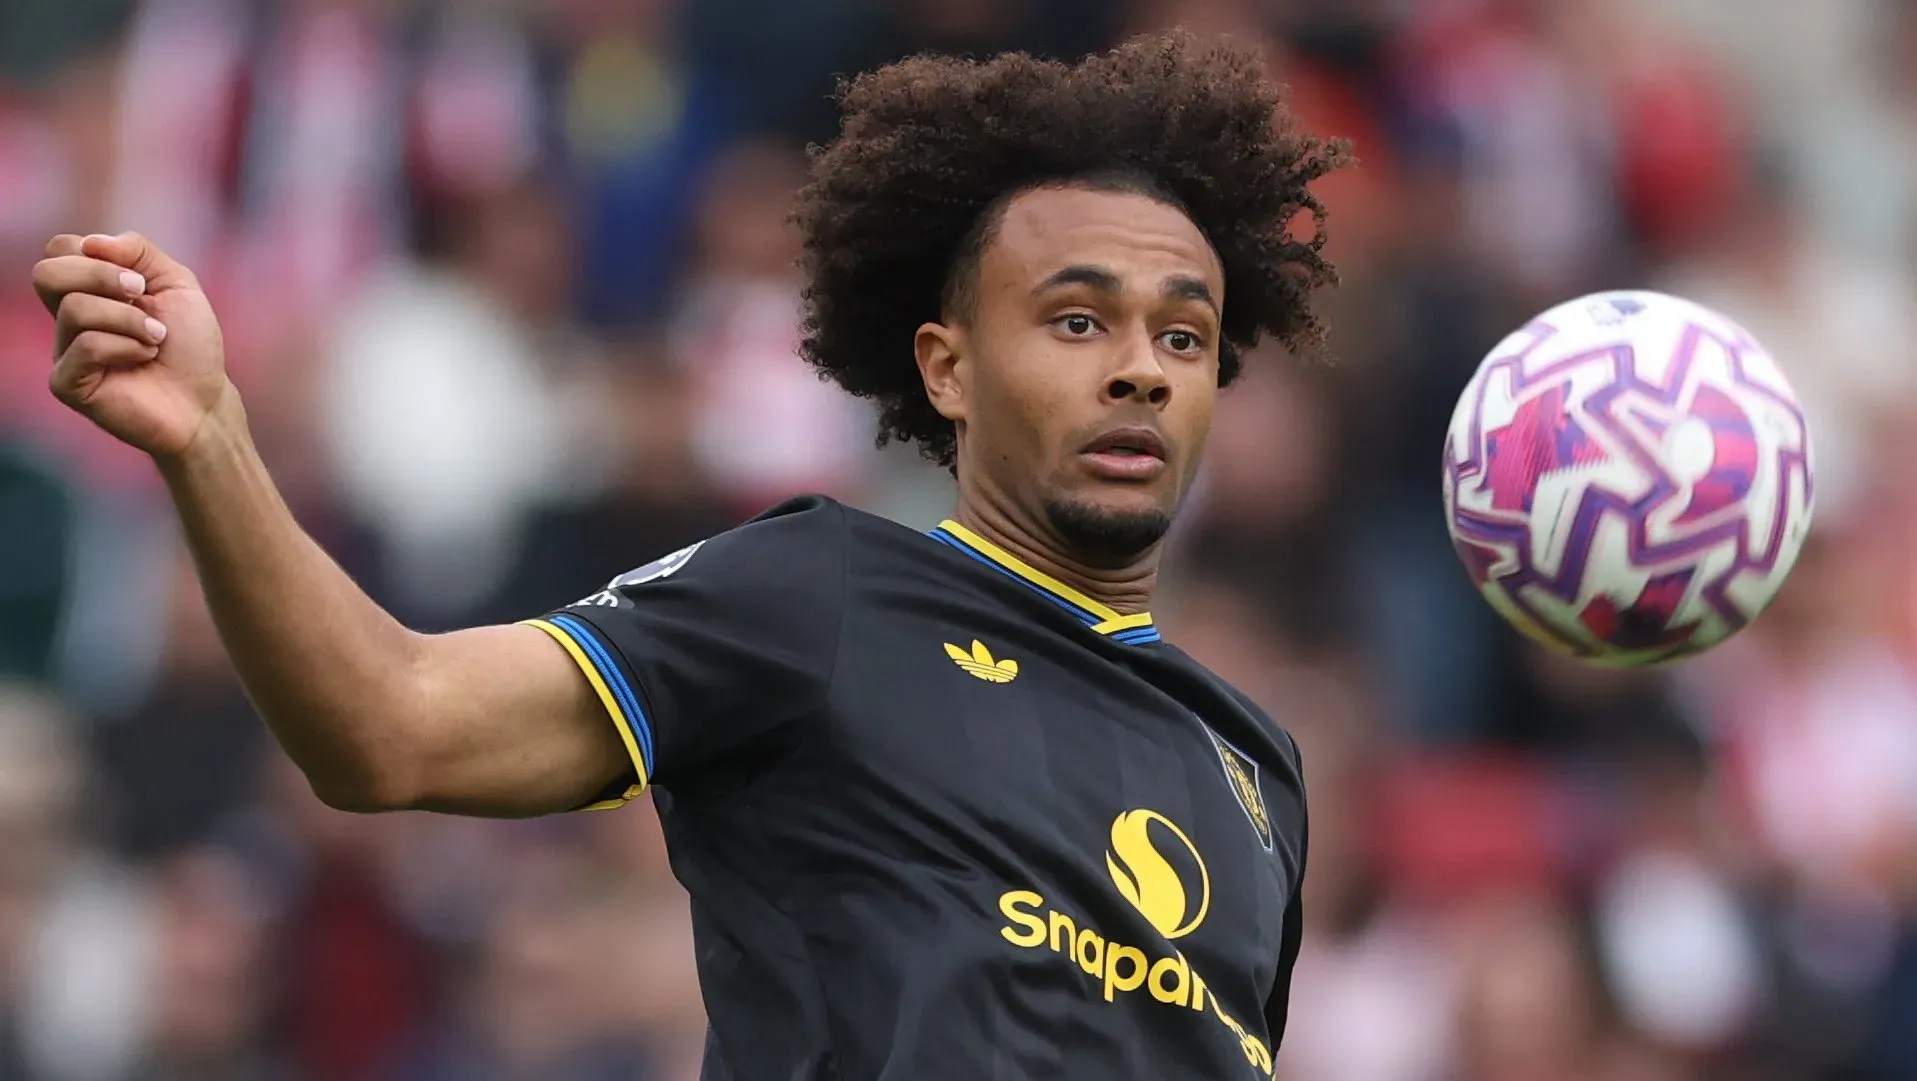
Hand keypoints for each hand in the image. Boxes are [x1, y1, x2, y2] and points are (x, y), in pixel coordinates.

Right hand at [33, 232, 233, 459]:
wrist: (205, 399)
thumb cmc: (191, 345)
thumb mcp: (176, 283)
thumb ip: (138, 251)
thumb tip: (92, 242)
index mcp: (88, 291)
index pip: (59, 250)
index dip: (93, 252)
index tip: (137, 276)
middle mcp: (68, 319)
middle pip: (47, 274)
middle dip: (101, 276)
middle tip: (141, 294)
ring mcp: (64, 351)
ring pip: (74, 308)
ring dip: (129, 318)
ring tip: (156, 338)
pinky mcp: (67, 383)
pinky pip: (86, 345)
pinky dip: (126, 346)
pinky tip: (144, 358)